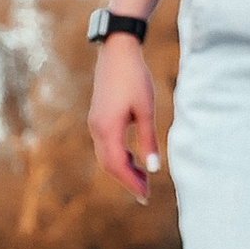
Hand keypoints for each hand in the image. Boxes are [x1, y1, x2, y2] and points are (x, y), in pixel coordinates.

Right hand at [88, 39, 161, 203]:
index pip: (118, 166)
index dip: (131, 183)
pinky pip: (105, 145)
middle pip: (109, 165)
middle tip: (146, 192)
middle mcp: (97, 129)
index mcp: (108, 128)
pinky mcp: (98, 117)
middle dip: (127, 180)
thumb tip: (154, 168)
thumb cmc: (135, 78)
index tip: (146, 196)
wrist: (117, 52)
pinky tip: (133, 157)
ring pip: (105, 156)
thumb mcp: (146, 109)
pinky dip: (118, 156)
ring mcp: (95, 123)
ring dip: (122, 168)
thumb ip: (148, 140)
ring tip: (142, 177)